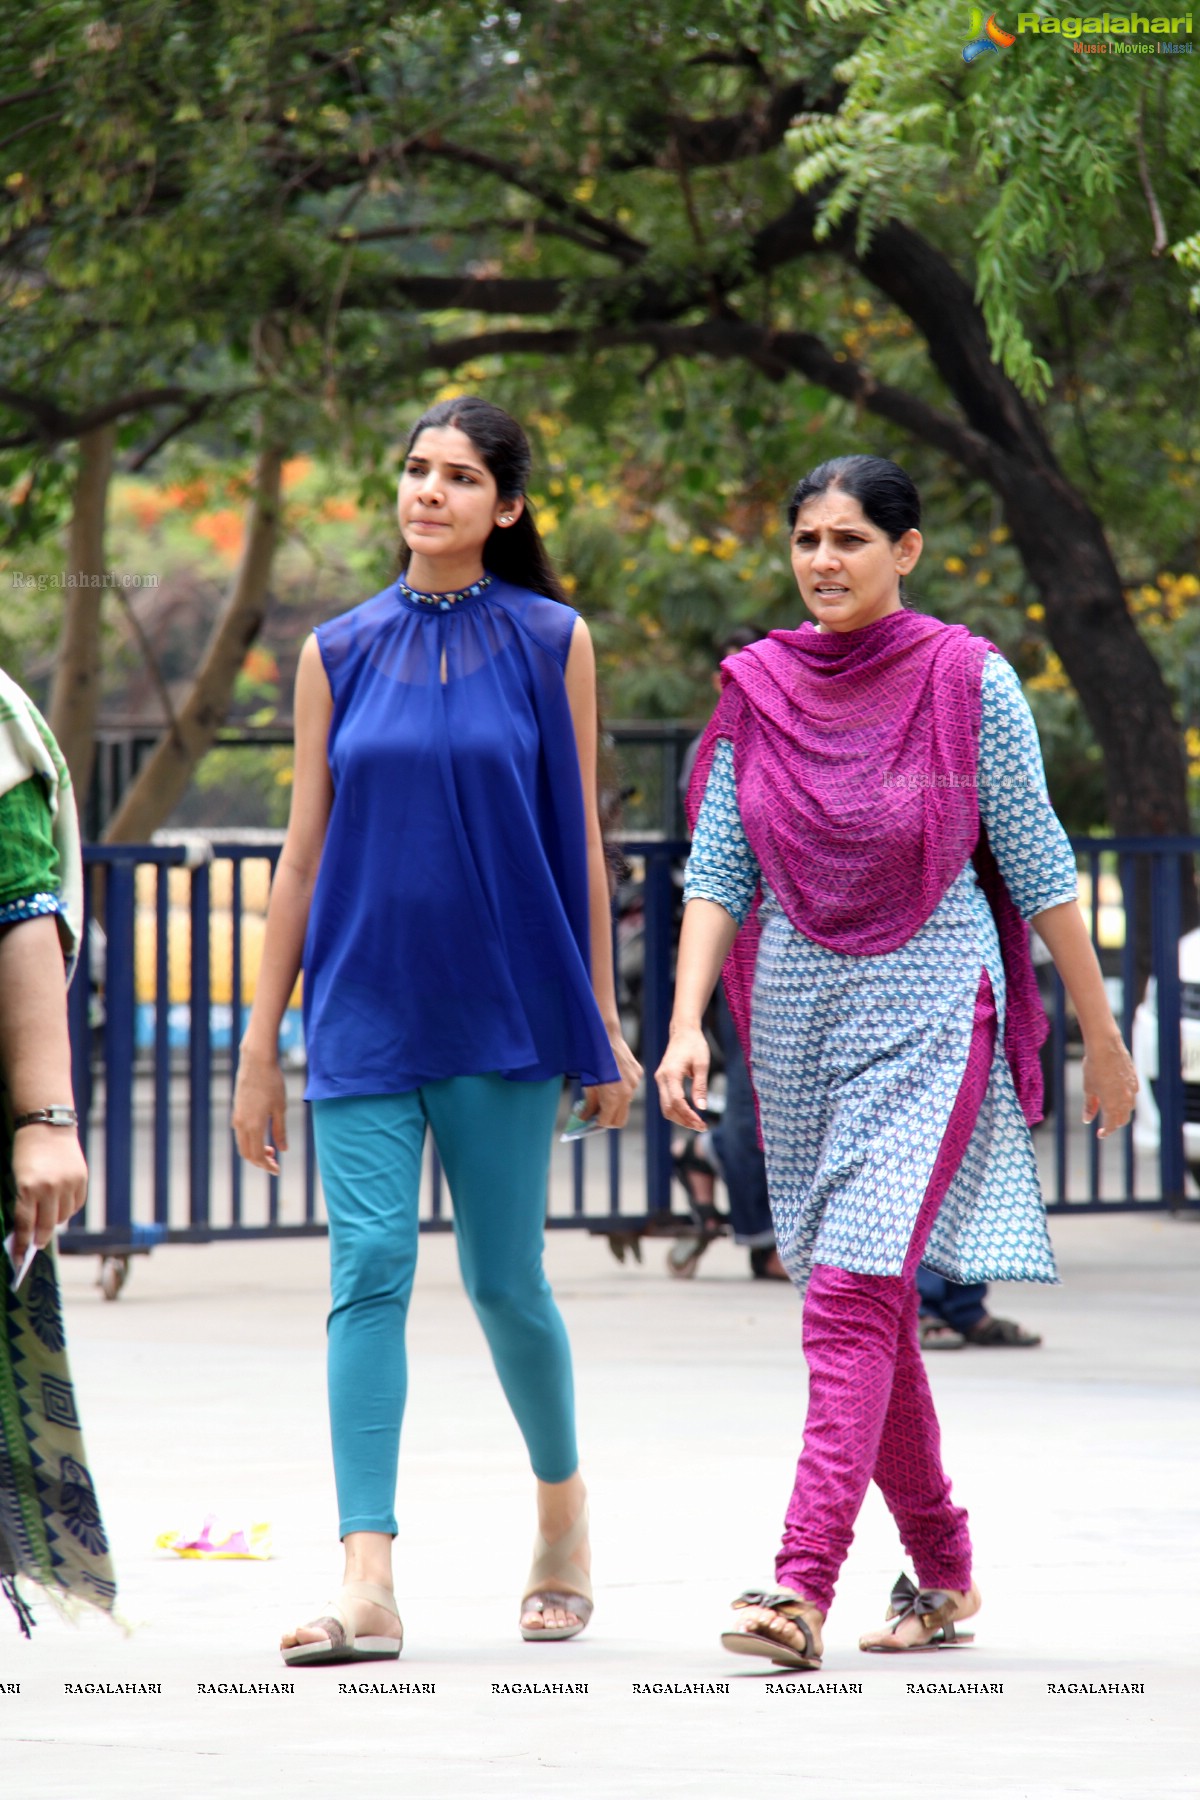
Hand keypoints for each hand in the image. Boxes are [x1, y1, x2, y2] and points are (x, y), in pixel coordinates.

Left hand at [11, 1124, 87, 1263]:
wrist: (47, 1126)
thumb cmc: (26, 1153)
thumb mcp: (19, 1178)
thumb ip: (25, 1204)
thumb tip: (30, 1231)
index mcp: (28, 1188)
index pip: (25, 1225)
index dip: (22, 1244)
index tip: (19, 1258)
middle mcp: (50, 1188)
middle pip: (45, 1226)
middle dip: (39, 1239)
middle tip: (36, 1244)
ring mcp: (68, 1184)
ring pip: (62, 1217)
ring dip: (54, 1221)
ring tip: (48, 1217)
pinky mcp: (82, 1180)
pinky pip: (76, 1205)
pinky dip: (68, 1209)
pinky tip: (60, 1204)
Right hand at [232, 1046, 287, 1172]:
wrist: (256, 1062)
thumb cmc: (272, 1083)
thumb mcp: (281, 1108)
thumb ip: (280, 1131)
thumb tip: (283, 1149)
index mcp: (253, 1126)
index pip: (258, 1156)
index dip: (267, 1166)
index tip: (278, 1170)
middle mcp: (241, 1124)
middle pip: (247, 1154)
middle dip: (260, 1162)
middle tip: (275, 1163)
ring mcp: (237, 1117)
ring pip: (242, 1144)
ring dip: (255, 1151)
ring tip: (271, 1150)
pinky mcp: (237, 1111)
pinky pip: (240, 1133)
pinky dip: (250, 1141)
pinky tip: (263, 1136)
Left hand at [580, 1031, 642, 1128]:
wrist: (605, 1036)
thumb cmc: (592, 1060)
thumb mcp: (587, 1084)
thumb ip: (589, 1104)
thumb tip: (585, 1117)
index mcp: (614, 1097)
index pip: (608, 1122)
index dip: (598, 1123)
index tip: (590, 1121)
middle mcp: (628, 1093)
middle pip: (620, 1119)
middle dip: (608, 1119)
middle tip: (596, 1114)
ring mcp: (635, 1083)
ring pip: (626, 1103)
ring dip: (615, 1104)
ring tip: (603, 1094)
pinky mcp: (638, 1073)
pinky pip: (630, 1088)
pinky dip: (621, 1090)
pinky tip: (612, 1079)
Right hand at [655, 1024, 709, 1131]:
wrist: (683, 1031)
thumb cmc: (694, 1045)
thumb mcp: (702, 1065)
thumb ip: (700, 1087)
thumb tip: (701, 1108)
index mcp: (670, 1074)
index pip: (677, 1101)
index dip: (688, 1115)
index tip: (701, 1123)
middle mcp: (661, 1078)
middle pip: (668, 1108)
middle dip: (684, 1121)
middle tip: (701, 1127)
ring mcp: (660, 1080)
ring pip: (665, 1107)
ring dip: (680, 1118)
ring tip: (697, 1123)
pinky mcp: (662, 1080)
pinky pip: (666, 1100)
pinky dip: (677, 1110)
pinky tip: (690, 1114)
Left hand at [1080, 1030, 1137, 1137]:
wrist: (1106, 1047)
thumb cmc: (1093, 1067)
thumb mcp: (1088, 1088)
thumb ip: (1089, 1106)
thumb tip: (1087, 1120)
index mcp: (1112, 1105)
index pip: (1111, 1125)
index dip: (1106, 1132)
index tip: (1100, 1134)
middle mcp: (1125, 1100)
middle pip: (1123, 1119)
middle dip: (1114, 1124)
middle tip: (1105, 1124)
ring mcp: (1132, 1089)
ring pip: (1129, 1107)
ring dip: (1121, 1112)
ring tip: (1110, 1110)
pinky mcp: (1135, 1079)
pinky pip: (1132, 1094)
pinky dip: (1126, 1099)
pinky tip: (1118, 1094)